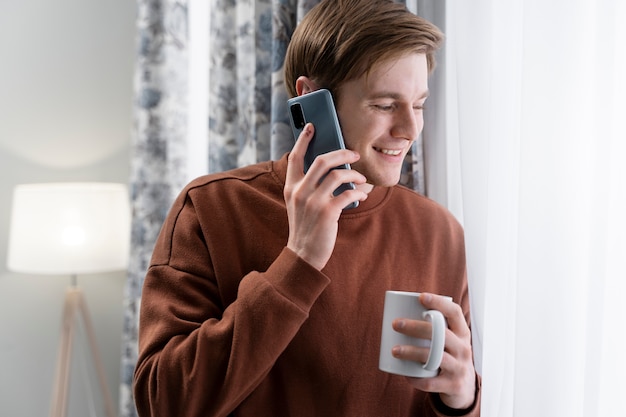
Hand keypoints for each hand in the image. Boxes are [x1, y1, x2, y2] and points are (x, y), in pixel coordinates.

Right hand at [284, 123, 367, 269]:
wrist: (303, 254)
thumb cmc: (306, 227)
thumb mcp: (299, 204)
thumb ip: (308, 186)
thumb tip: (333, 169)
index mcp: (291, 187)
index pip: (295, 157)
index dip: (303, 140)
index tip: (312, 126)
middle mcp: (300, 192)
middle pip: (322, 160)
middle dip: (342, 153)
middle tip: (354, 154)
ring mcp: (313, 202)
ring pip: (338, 175)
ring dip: (355, 175)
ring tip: (361, 179)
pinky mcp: (327, 213)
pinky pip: (348, 194)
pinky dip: (359, 192)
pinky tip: (362, 195)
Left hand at [391, 293, 475, 409]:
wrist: (464, 388)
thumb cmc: (448, 355)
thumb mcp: (450, 340)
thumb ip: (434, 327)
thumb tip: (399, 307)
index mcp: (463, 333)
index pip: (455, 313)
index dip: (439, 303)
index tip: (420, 297)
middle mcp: (464, 349)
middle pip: (441, 334)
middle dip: (416, 327)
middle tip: (395, 324)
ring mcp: (460, 368)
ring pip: (436, 357)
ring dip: (412, 352)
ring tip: (394, 350)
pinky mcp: (453, 385)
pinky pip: (432, 382)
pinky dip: (416, 378)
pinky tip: (405, 374)